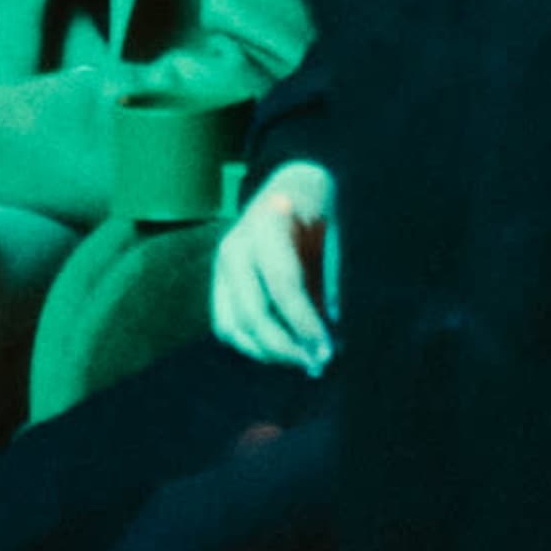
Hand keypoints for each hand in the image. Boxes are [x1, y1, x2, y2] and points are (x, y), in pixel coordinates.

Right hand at [211, 161, 337, 373]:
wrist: (290, 186)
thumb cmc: (321, 215)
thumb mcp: (333, 243)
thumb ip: (329, 291)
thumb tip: (331, 349)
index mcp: (268, 223)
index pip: (283, 286)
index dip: (305, 324)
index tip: (327, 353)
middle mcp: (236, 245)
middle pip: (252, 314)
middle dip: (285, 348)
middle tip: (316, 363)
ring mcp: (221, 265)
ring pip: (233, 327)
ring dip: (268, 353)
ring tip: (302, 361)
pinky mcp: (217, 282)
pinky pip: (227, 326)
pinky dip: (253, 345)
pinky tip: (283, 349)